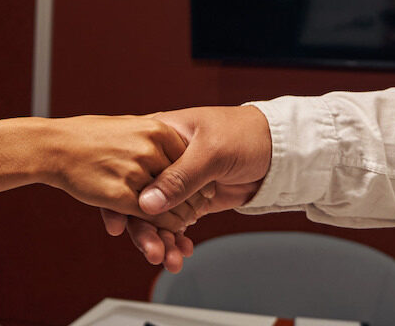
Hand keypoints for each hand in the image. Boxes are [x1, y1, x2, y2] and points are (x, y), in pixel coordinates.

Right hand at [40, 115, 194, 229]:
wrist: (51, 144)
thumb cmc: (89, 136)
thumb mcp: (133, 129)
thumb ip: (160, 145)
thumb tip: (186, 161)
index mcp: (158, 127)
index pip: (188, 160)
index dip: (196, 180)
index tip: (201, 195)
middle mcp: (149, 147)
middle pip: (181, 183)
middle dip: (193, 204)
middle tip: (196, 214)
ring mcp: (135, 170)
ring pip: (169, 203)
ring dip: (179, 222)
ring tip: (180, 230)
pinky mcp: (119, 194)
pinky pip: (150, 215)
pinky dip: (161, 229)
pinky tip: (163, 236)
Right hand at [99, 105, 272, 269]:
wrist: (278, 150)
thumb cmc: (245, 134)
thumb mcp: (212, 151)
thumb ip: (180, 177)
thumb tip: (147, 203)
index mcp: (158, 136)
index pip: (127, 169)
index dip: (117, 199)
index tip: (117, 226)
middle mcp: (161, 160)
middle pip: (138, 199)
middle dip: (144, 230)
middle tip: (154, 252)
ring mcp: (176, 182)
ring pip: (156, 217)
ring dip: (161, 240)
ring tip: (170, 260)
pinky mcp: (190, 200)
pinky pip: (174, 224)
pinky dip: (176, 240)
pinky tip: (182, 251)